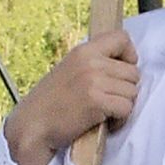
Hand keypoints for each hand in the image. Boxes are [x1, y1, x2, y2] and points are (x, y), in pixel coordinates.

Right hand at [6, 24, 141, 164]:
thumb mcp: (69, 71)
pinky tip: (104, 123)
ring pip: (132, 92)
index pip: (121, 38)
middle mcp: (90, 61)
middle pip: (133, 72)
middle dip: (125, 90)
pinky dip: (119, 120)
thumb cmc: (49, 103)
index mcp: (83, 51)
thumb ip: (93, 64)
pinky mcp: (97, 101)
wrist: (32, 126)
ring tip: (103, 113)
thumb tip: (122, 66)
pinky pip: (126, 108)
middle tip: (107, 101)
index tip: (122, 70)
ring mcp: (94, 80)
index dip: (129, 56)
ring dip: (122, 106)